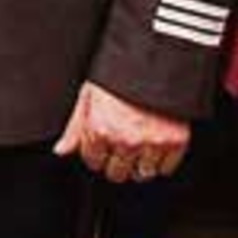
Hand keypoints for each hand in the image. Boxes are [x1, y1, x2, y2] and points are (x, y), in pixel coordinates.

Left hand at [52, 81, 188, 182]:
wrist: (154, 63)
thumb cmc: (117, 77)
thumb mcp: (88, 98)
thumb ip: (75, 128)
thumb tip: (61, 150)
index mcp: (101, 130)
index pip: (93, 162)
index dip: (97, 154)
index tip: (103, 146)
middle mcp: (126, 140)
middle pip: (117, 173)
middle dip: (116, 163)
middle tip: (121, 146)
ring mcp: (152, 143)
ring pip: (141, 174)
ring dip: (138, 165)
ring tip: (139, 146)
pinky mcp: (176, 142)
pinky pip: (165, 169)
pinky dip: (161, 162)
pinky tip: (155, 146)